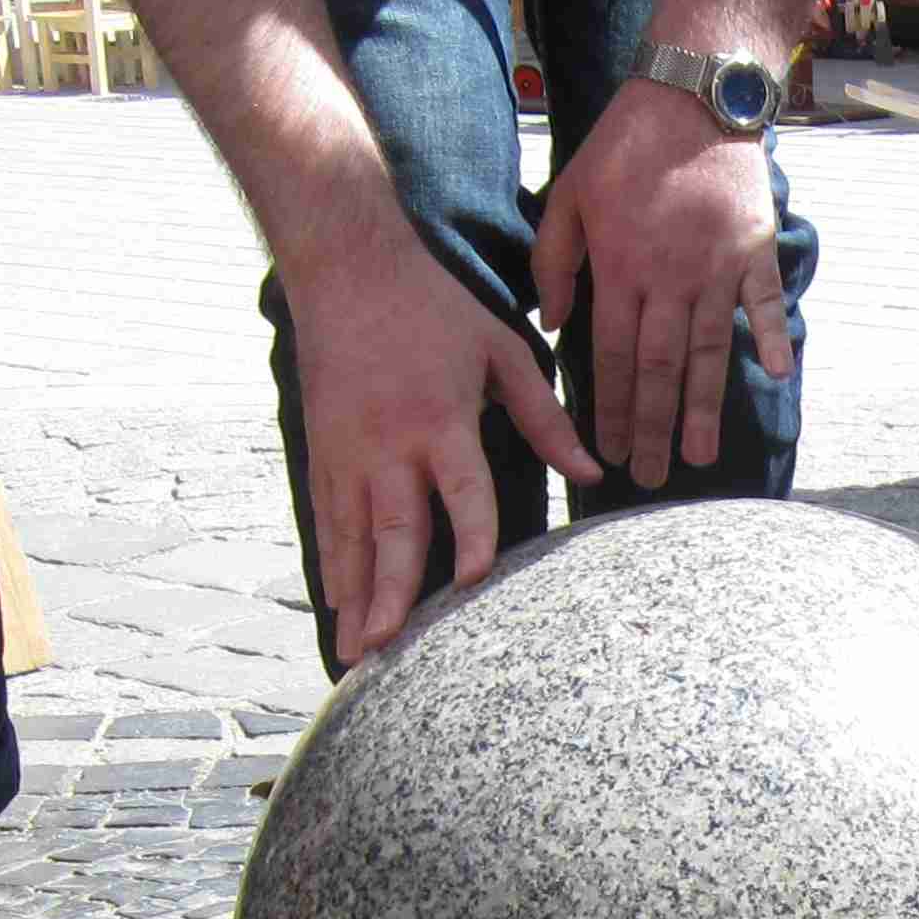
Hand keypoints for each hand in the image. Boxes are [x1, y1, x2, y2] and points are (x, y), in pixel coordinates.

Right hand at [284, 226, 600, 658]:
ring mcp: (349, 450)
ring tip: (354, 654)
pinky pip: (329, 520)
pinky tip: (338, 606)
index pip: (462, 490)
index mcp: (442, 419)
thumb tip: (595, 470)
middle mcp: (390, 444)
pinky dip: (334, 565)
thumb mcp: (501, 351)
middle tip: (386, 647)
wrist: (345, 264)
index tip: (475, 581)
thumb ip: (546, 417)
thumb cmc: (433, 306)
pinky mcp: (323, 449)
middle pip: (394, 530)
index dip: (472, 536)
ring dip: (355, 597)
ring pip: (353, 537)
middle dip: (391, 592)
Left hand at [530, 69, 796, 488]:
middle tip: (649, 477)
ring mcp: (718, 266)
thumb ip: (554, 259)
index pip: (612, 354)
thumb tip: (552, 322)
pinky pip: (762, 303)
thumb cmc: (625, 145)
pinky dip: (771, 336)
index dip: (608, 407)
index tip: (605, 450)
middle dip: (651, 428)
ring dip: (703, 407)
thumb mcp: (569, 192)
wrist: (693, 95)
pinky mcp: (753, 250)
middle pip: (659, 368)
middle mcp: (670, 275)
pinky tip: (776, 374)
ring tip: (699, 456)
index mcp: (621, 265)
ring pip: (708, 351)